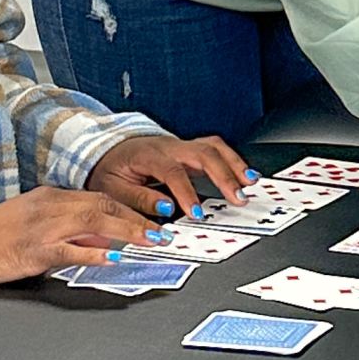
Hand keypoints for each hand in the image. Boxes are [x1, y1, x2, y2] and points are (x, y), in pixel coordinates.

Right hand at [0, 186, 162, 287]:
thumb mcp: (31, 223)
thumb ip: (66, 229)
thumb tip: (99, 240)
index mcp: (49, 196)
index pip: (99, 197)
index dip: (129, 208)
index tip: (151, 218)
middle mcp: (49, 205)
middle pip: (104, 205)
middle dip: (137, 218)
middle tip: (162, 231)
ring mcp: (41, 226)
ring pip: (94, 222)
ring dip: (127, 231)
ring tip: (151, 241)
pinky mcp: (32, 249)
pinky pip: (70, 249)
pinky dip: (94, 253)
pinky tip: (112, 257)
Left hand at [86, 133, 256, 220]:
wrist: (108, 150)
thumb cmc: (111, 170)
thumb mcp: (113, 188)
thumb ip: (138, 199)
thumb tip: (164, 208)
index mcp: (148, 155)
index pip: (173, 172)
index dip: (187, 193)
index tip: (197, 213)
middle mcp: (169, 146)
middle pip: (203, 153)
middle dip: (224, 175)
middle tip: (237, 197)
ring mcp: (181, 145)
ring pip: (213, 147)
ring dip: (234, 164)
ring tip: (250, 183)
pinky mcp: (189, 149)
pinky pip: (215, 148)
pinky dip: (232, 160)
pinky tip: (244, 174)